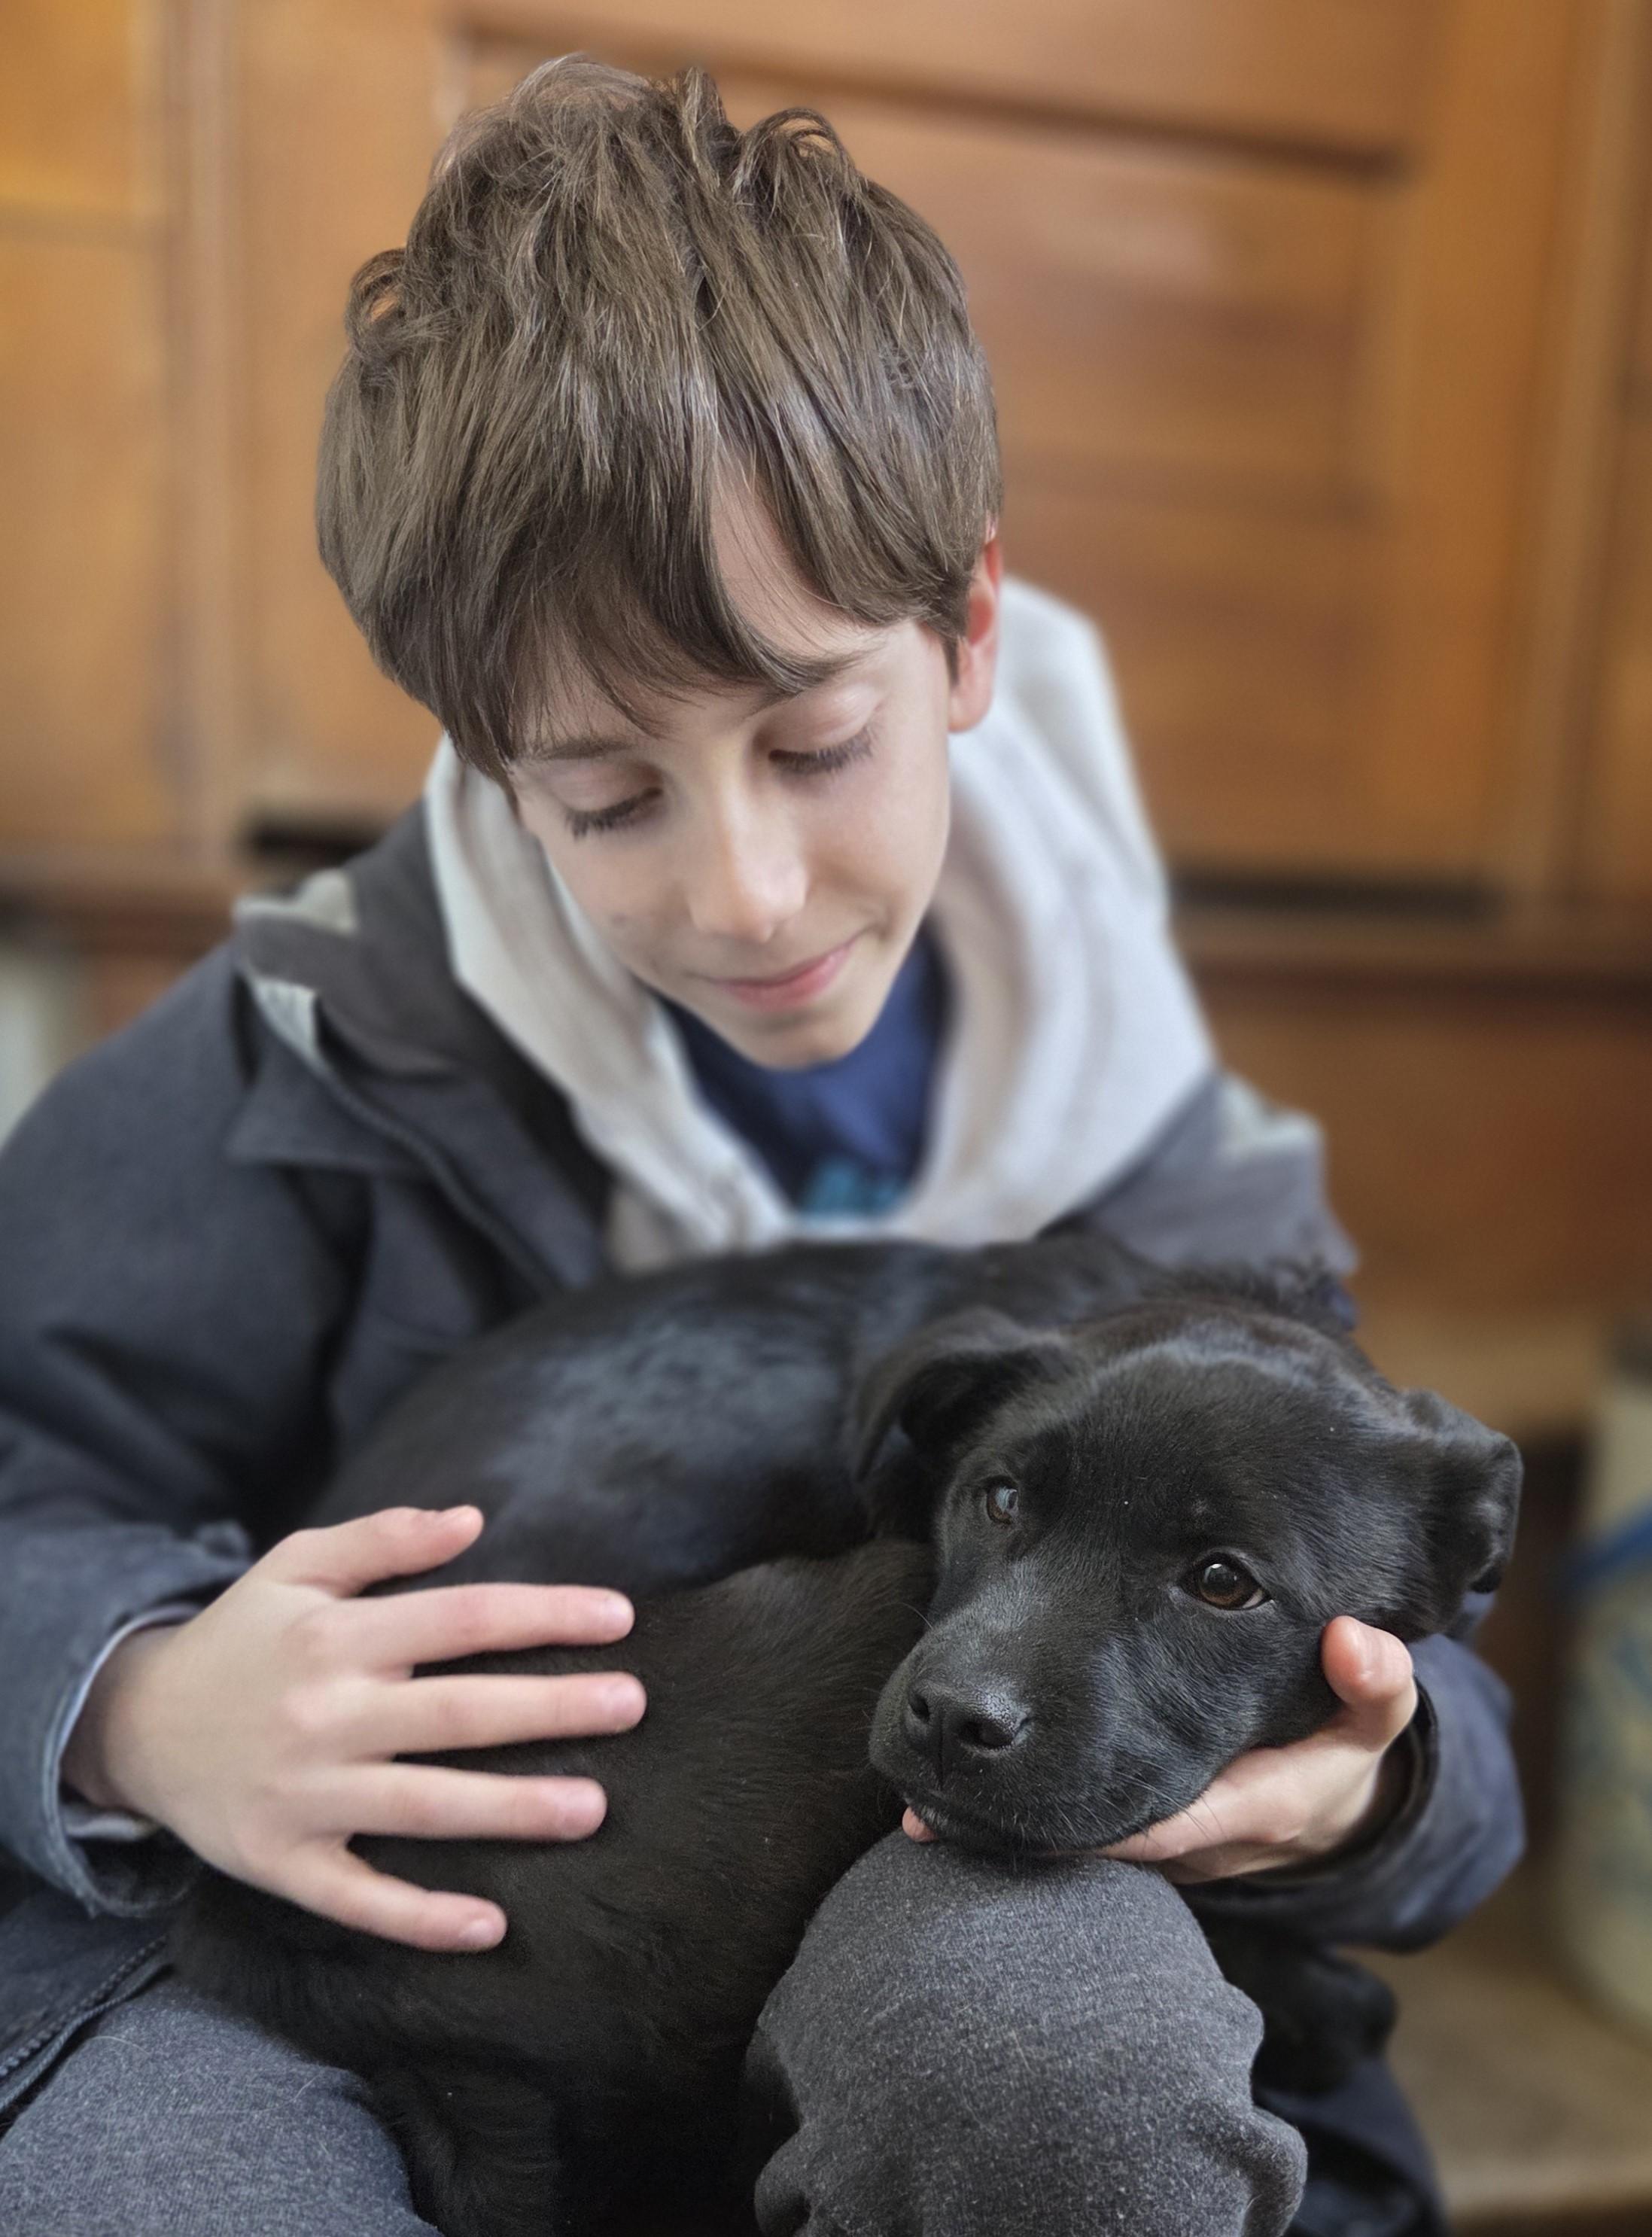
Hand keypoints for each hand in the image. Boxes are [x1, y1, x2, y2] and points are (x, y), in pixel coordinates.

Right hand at [62, 1505, 643, 1950]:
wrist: (133, 1727)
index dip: (543, 1614)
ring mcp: (304, 1795)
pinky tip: (490, 1928)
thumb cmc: (242, 1638)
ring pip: (422, 1807)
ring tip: (593, 1810)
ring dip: (510, 1810)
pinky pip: (357, 1898)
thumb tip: (473, 1518)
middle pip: (456, 1711)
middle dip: (551, 1709)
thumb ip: (385, 1538)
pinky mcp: (281, 1863)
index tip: (620, 1617)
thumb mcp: (297, 1566)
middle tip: (634, 1705)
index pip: (460, 1617)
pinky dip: (420, 1918)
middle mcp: (325, 1715)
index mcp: (336, 1637)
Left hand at [900, 1616, 1416, 1879]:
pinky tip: (943, 1804)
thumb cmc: (1335, 1752)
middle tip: (931, 1811)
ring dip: (1002, 1833)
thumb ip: (1375, 1686)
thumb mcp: (1370, 1723)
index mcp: (1243, 1811)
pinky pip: (1071, 1834)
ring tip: (915, 1807)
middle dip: (1020, 1836)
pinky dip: (1016, 1825)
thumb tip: (1356, 1640)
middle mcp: (1189, 1843)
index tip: (1032, 1801)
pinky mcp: (1132, 1836)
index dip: (1098, 1821)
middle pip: (1095, 1843)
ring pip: (1072, 1844)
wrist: (1330, 1810)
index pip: (1163, 1824)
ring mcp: (1156, 1845)